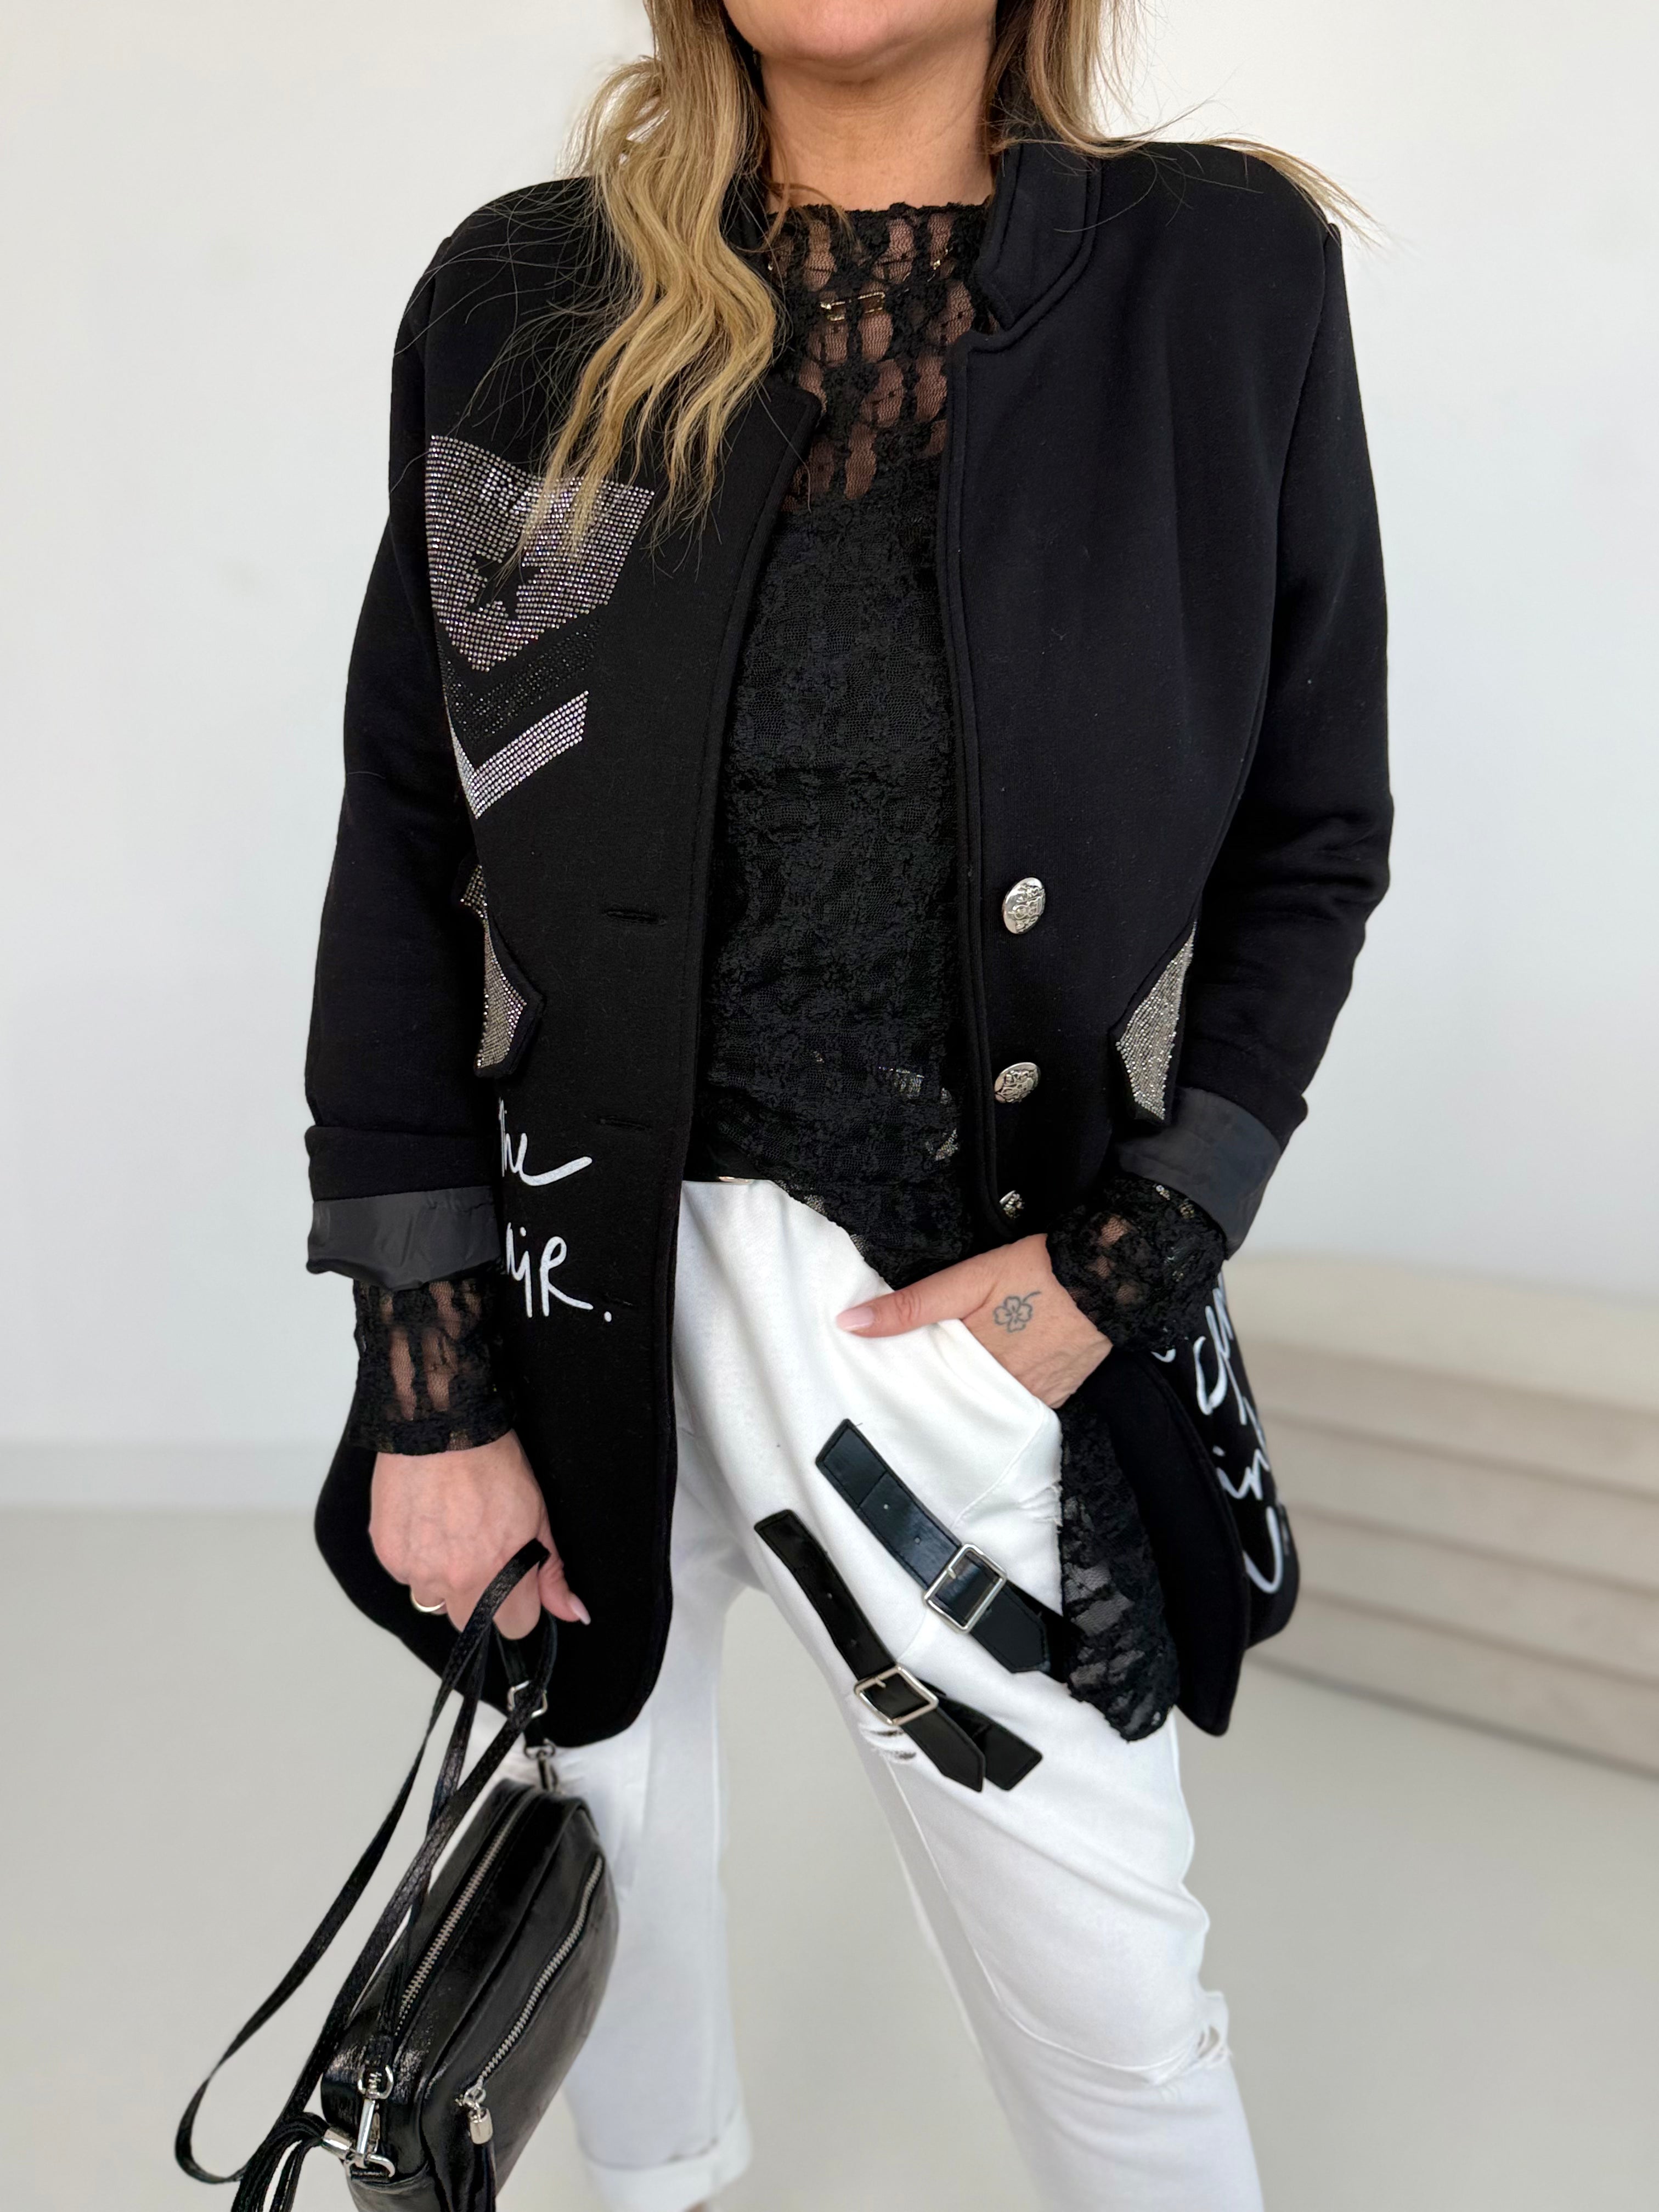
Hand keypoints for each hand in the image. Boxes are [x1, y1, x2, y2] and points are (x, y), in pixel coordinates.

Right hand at [369, 1429, 588, 1638]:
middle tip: (479, 1554)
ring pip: (433, 1599)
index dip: (520, 1605)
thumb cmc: (492, 1463)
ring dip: (443, 1579)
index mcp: (495, 1574)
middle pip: (469, 1622)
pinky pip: (406, 1575)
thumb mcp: (537, 1515)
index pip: (514, 1627)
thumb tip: (574, 1613)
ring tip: (449, 1534)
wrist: (441, 1426)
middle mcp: (452, 1581)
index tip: (517, 1583)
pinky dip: (416, 1558)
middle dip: (479, 1599)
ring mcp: (415, 1570)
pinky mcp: (387, 1554)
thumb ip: (552, 1572)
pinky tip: (426, 1523)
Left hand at [835, 1233, 1110, 1408]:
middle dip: (932, 1391)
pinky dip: (998, 1396)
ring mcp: (1028, 1399)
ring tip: (946, 1380)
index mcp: (972, 1362)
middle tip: (908, 1381)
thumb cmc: (1034, 1273)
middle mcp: (999, 1390)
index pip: (922, 1385)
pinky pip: (1014, 1407)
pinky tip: (987, 1381)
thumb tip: (849, 1324)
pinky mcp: (1050, 1400)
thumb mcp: (967, 1280)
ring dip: (965, 1394)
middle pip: (952, 1399)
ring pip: (981, 1405)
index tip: (880, 1376)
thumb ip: (911, 1305)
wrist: (1104, 1280)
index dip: (902, 1378)